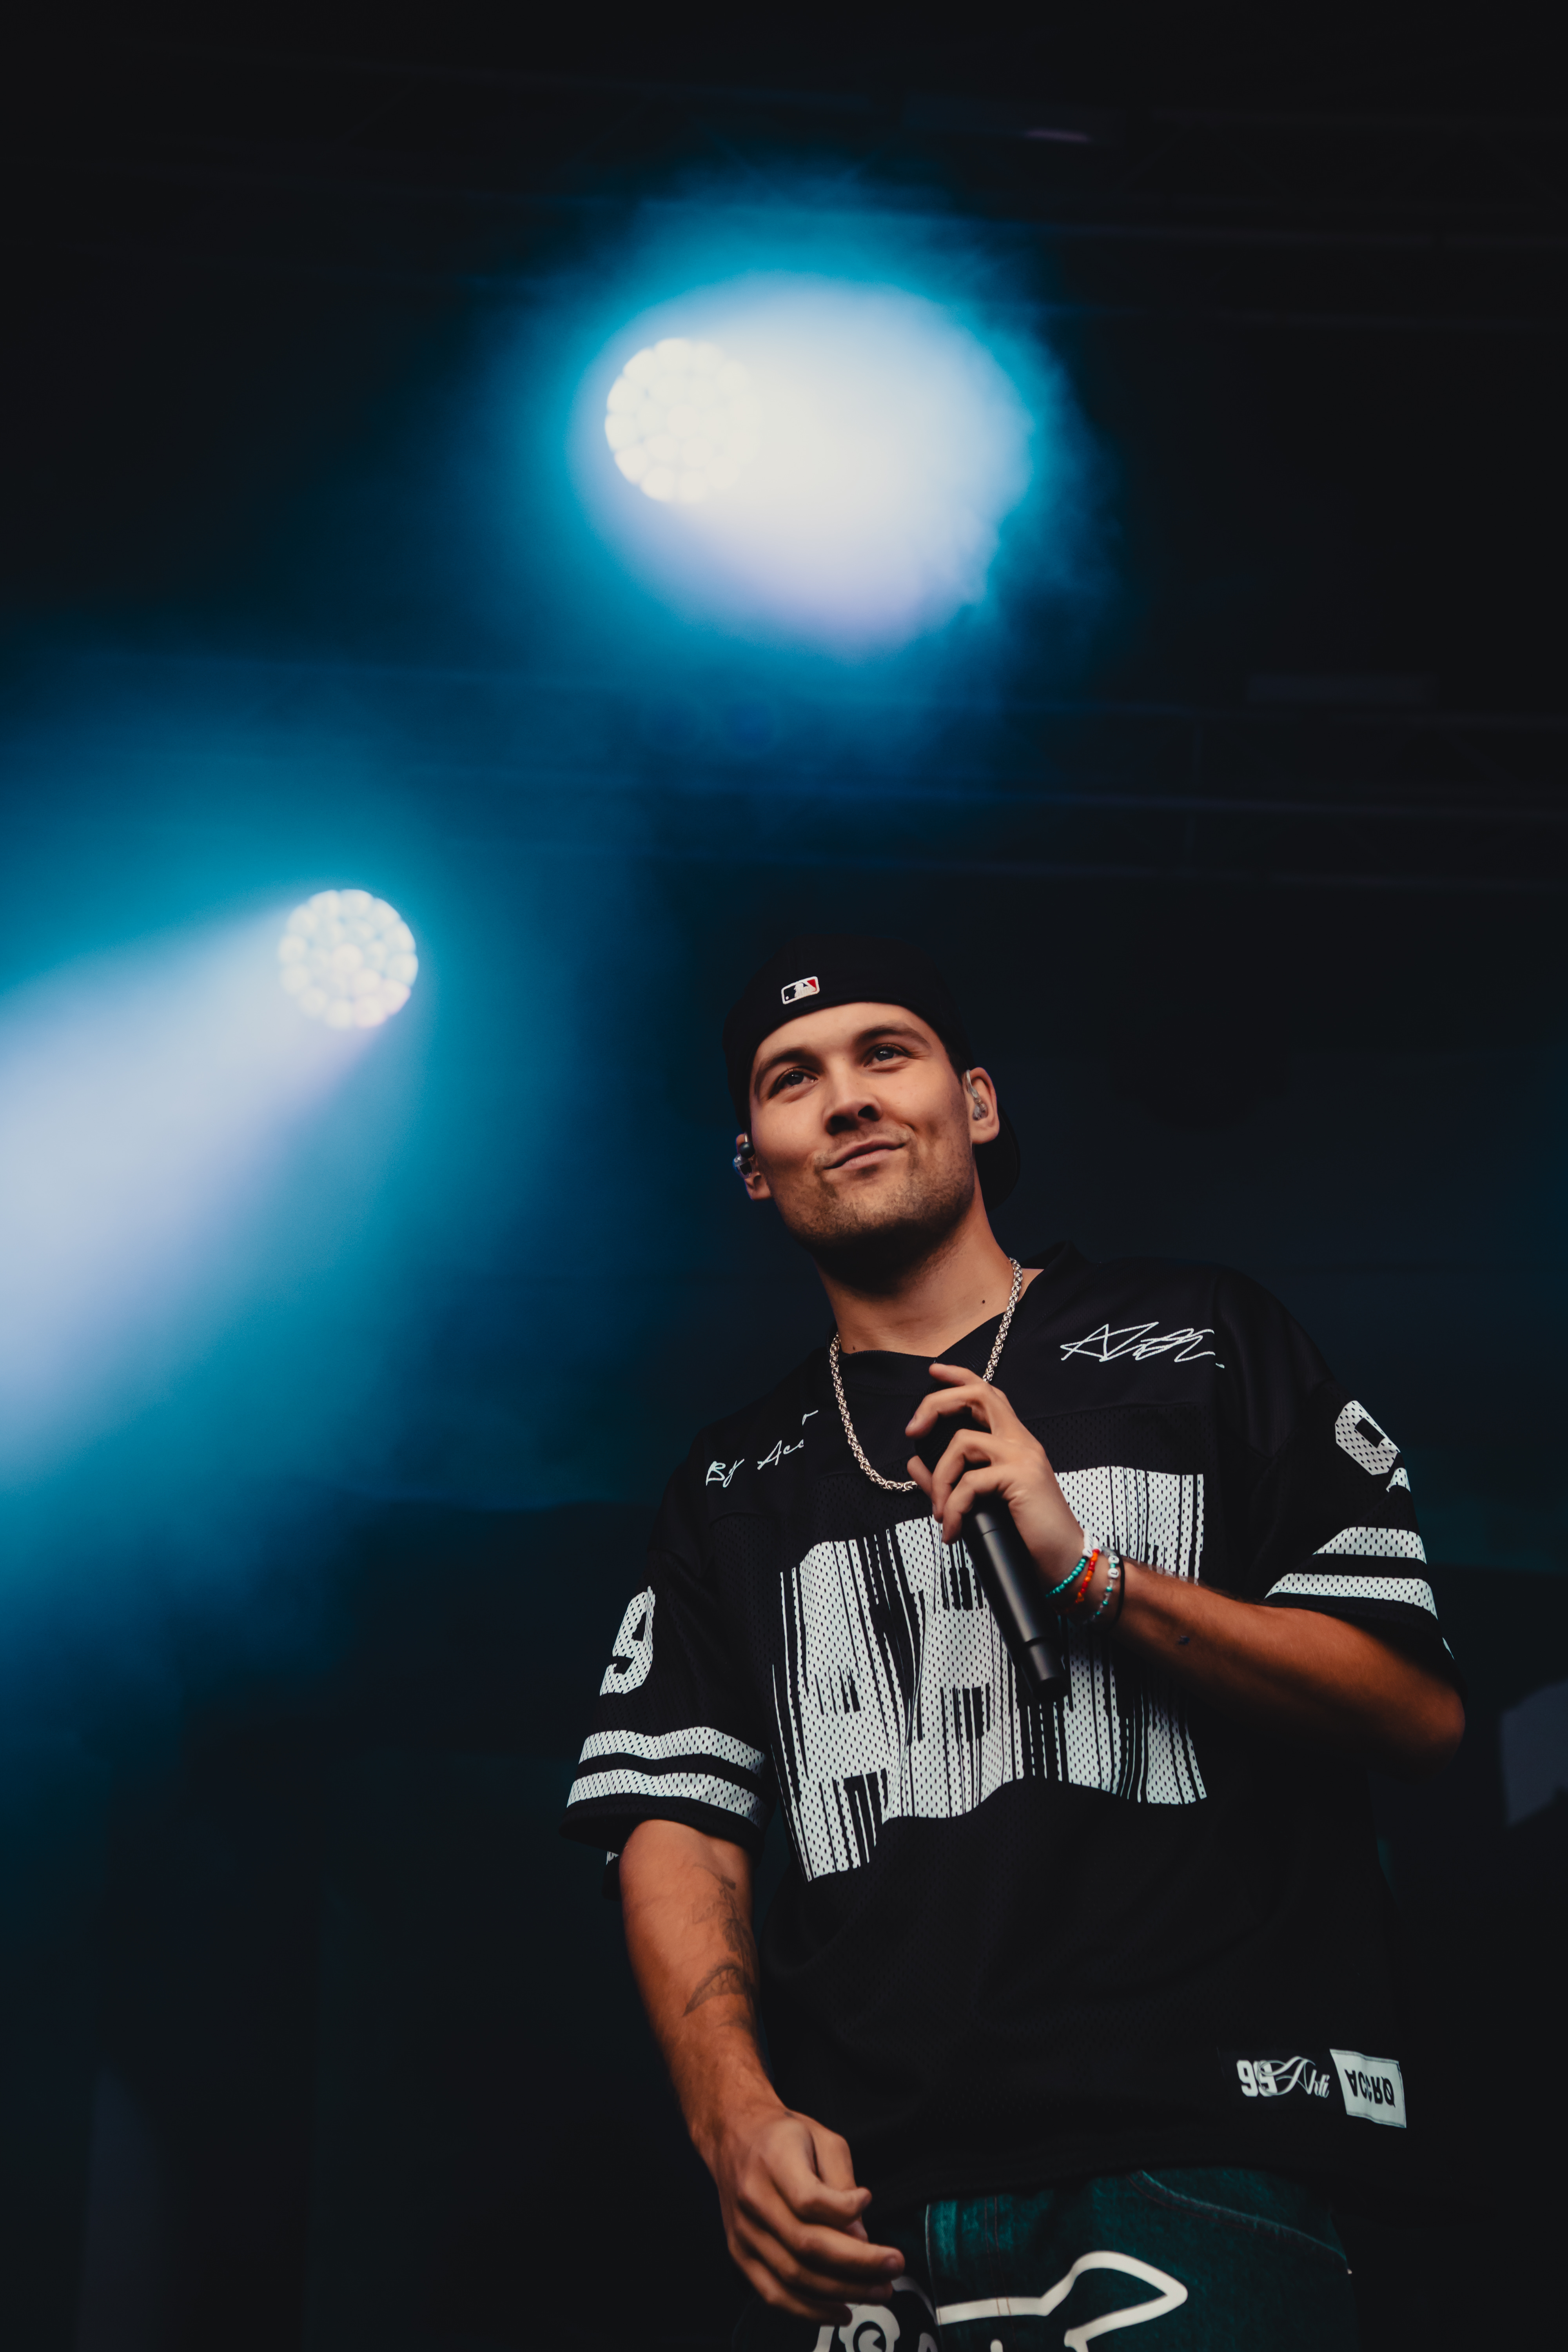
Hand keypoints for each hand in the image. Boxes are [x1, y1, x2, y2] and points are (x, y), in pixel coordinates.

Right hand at [711, 2103, 905, 2322]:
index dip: (846, 2208)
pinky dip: (809, 2311)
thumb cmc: (784, 2135)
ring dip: (842, 2290)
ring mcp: (744, 2233)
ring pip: (794, 2276)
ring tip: (879, 2290)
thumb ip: (842, 2182)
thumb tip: (859, 2236)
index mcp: (772, 2162)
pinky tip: (841, 2311)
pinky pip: (774, 2294)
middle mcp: (753, 2200)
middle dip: (858, 2263)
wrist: (734, 2137)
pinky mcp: (740, 2255)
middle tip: (894, 2267)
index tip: (868, 2198)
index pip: (808, 2199)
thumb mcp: (822, 2138)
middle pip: (807, 2245)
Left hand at [906, 1365, 1084, 1583]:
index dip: (960, 1377)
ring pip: (963, 1442)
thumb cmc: (1028, 1535)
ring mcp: (1023, 1457)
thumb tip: (915, 1465)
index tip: (934, 1371)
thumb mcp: (981, 1503)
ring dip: (941, 1480)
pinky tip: (954, 1530)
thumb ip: (947, 1482)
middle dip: (937, 1404)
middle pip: (977, 1395)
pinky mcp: (1021, 1477)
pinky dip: (954, 1508)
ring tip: (941, 1514)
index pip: (989, 1394)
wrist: (1064, 1562)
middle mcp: (1021, 1442)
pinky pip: (970, 1482)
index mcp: (1016, 1443)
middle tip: (912, 1431)